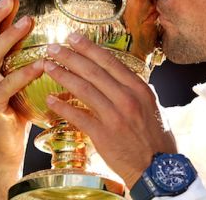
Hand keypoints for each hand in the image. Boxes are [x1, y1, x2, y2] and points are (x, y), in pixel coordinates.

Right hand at [0, 0, 42, 196]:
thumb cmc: (12, 105)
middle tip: (10, 1)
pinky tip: (41, 63)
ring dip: (9, 36)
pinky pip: (7, 85)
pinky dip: (25, 72)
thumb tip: (22, 16)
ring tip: (29, 22)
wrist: (3, 144)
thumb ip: (11, 48)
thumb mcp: (8, 72)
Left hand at [43, 32, 176, 186]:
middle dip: (71, 56)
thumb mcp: (153, 106)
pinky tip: (50, 99)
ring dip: (63, 75)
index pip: (111, 62)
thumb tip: (125, 77)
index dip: (90, 48)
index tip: (74, 38)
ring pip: (84, 89)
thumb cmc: (156, 138)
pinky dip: (62, 107)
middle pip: (94, 71)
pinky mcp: (103, 135)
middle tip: (53, 47)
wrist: (157, 167)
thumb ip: (137, 90)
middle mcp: (127, 99)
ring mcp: (115, 116)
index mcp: (139, 89)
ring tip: (47, 66)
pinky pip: (78, 116)